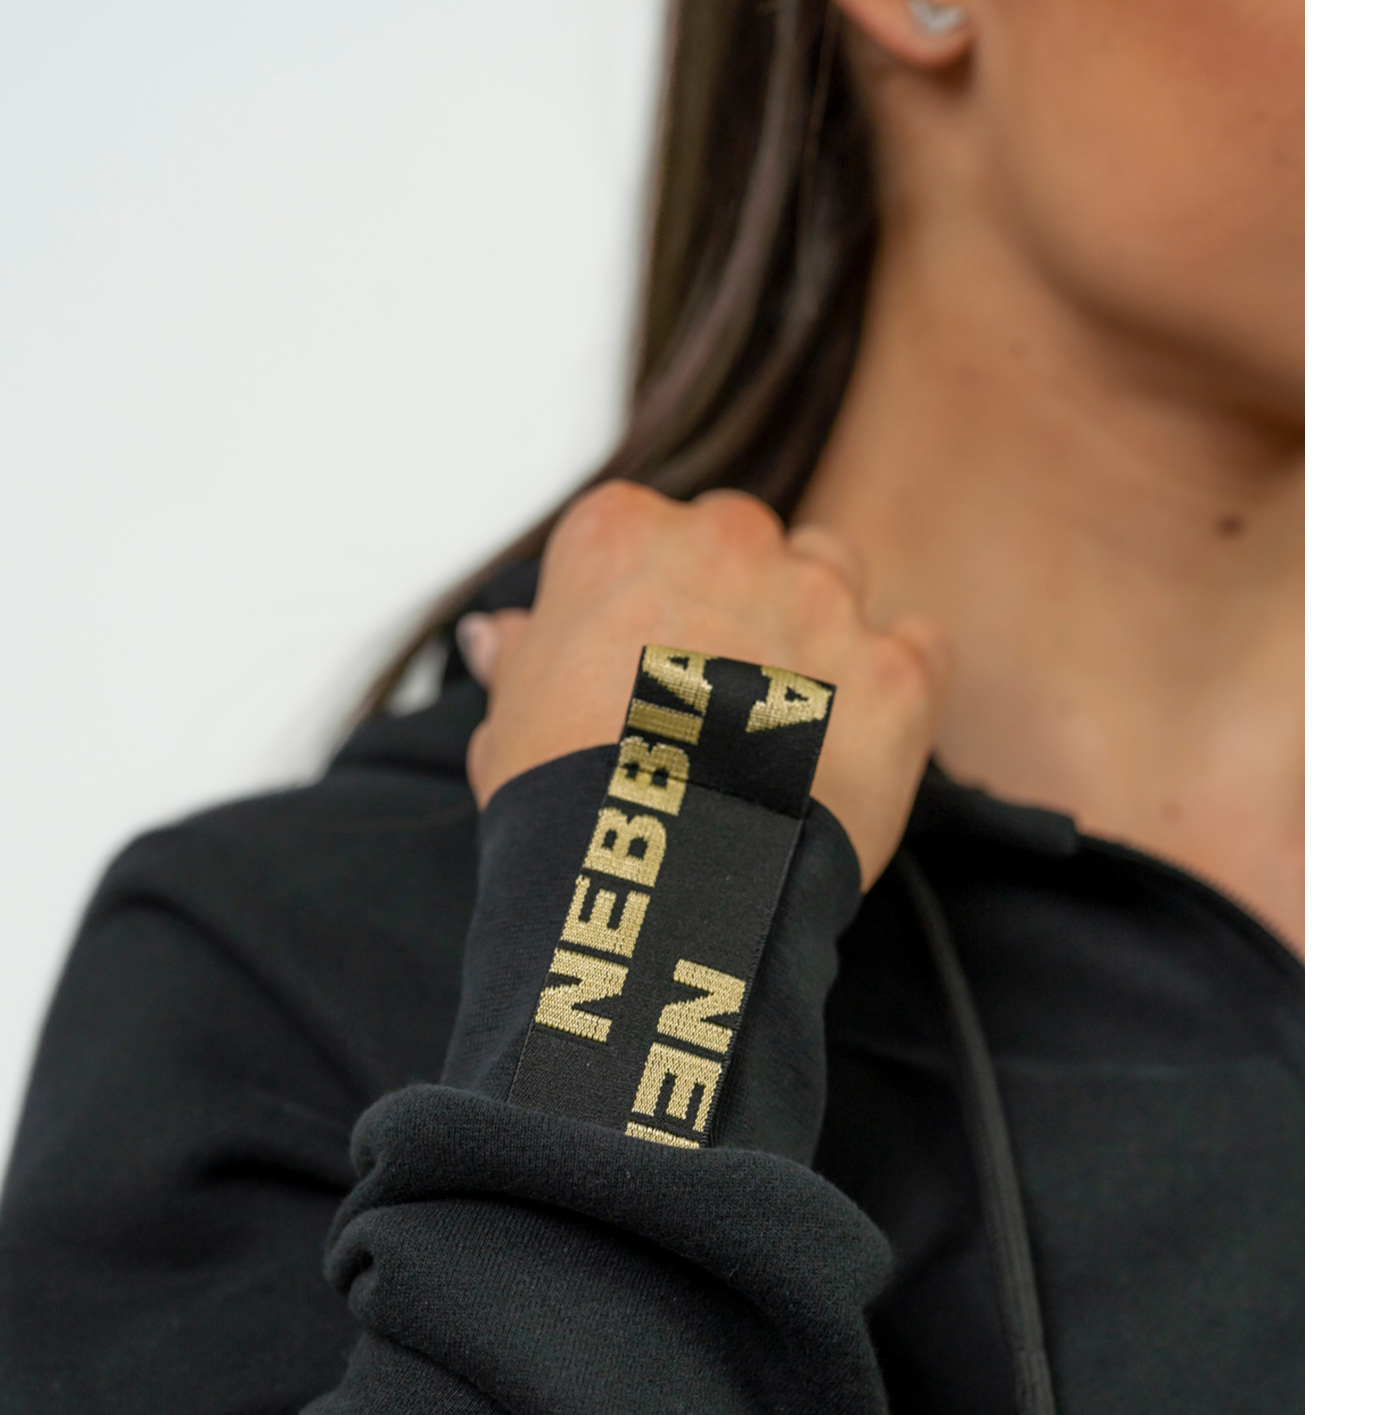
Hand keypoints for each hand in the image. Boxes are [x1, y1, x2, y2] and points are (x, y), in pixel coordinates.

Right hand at [461, 482, 951, 888]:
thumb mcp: (508, 721)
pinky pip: (917, 645)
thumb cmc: (563, 802)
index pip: (644, 532)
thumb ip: (521, 660)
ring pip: (835, 573)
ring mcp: (822, 599)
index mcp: (620, 533)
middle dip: (736, 602)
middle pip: (745, 543)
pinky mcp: (896, 668)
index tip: (640, 665)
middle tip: (714, 700)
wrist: (655, 882)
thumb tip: (497, 638)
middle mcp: (728, 538)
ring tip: (789, 720)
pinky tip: (857, 741)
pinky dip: (895, 684)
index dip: (646, 603)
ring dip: (818, 627)